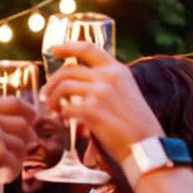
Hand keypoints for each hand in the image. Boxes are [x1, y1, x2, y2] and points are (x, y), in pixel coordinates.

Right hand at [0, 96, 34, 192]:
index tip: (33, 121)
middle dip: (28, 140)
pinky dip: (11, 173)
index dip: (29, 113)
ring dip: (17, 160)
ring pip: (22, 146)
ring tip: (6, 169)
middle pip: (24, 125)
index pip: (15, 103)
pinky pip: (15, 164)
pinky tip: (2, 178)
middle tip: (23, 151)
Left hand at [40, 42, 163, 161]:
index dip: (68, 47)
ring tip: (53, 110)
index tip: (54, 50)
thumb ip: (107, 83)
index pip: (88, 49)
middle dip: (51, 83)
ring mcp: (101, 93)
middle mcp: (109, 77)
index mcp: (117, 70)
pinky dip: (61, 114)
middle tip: (46, 95)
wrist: (146, 144)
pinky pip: (67, 108)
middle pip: (68, 70)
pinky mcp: (94, 111)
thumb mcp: (126, 92)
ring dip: (53, 99)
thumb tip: (80, 82)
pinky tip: (63, 120)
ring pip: (63, 86)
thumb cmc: (135, 123)